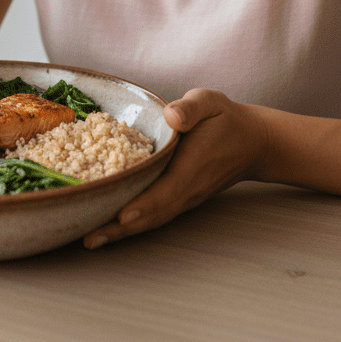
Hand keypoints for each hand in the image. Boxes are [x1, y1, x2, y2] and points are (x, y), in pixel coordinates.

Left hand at [84, 88, 268, 249]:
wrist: (252, 142)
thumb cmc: (225, 119)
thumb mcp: (210, 102)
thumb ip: (190, 108)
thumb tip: (171, 116)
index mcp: (191, 167)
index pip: (165, 191)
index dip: (143, 205)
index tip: (120, 216)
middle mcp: (187, 189)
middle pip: (152, 214)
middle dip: (121, 228)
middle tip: (88, 239)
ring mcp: (184, 197)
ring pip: (152, 219)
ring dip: (123, 231)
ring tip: (91, 239)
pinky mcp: (180, 197)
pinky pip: (156, 213)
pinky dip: (133, 223)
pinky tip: (111, 224)